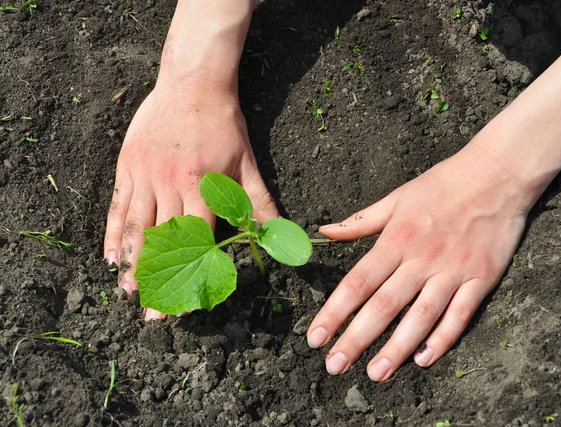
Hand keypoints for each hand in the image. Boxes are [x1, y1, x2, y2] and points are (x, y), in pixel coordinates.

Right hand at [104, 82, 277, 319]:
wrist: (193, 84)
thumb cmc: (224, 125)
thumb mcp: (247, 163)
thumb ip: (259, 202)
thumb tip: (279, 235)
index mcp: (202, 188)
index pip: (197, 241)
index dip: (192, 274)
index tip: (187, 301)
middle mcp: (170, 186)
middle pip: (163, 242)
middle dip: (157, 280)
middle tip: (151, 313)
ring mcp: (145, 176)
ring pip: (137, 228)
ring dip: (132, 264)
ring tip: (127, 294)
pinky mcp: (128, 166)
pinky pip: (119, 206)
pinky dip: (114, 233)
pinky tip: (112, 257)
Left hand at [307, 142, 530, 380]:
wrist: (496, 174)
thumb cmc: (442, 184)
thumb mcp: (396, 198)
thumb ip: (360, 222)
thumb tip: (323, 232)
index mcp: (396, 240)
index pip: (357, 283)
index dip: (334, 312)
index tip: (315, 337)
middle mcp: (421, 259)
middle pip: (383, 306)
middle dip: (356, 339)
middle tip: (334, 366)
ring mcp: (452, 271)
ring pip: (420, 316)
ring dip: (396, 347)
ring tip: (376, 373)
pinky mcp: (480, 279)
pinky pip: (460, 314)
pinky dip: (443, 338)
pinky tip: (424, 359)